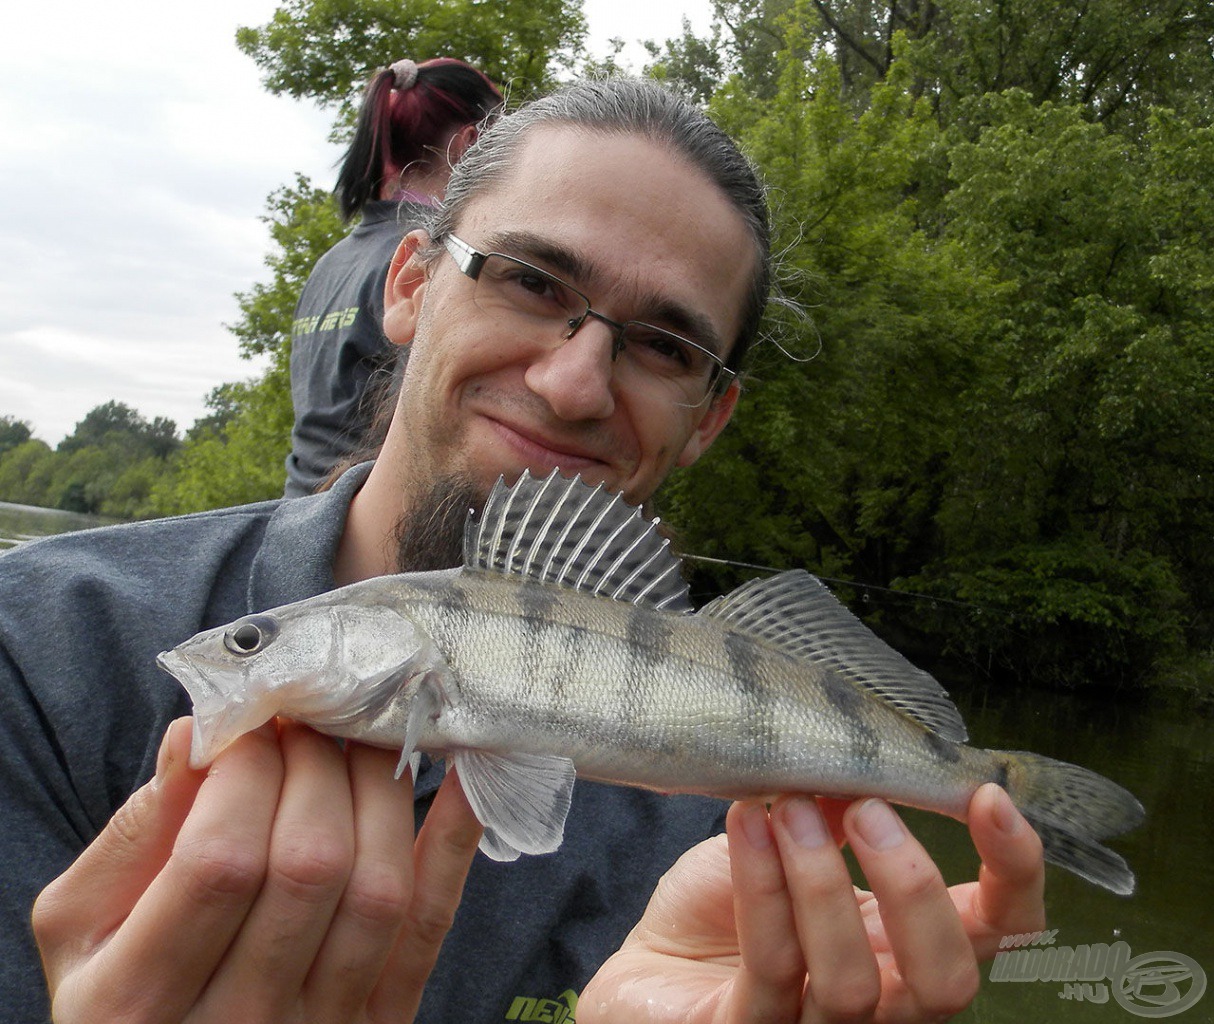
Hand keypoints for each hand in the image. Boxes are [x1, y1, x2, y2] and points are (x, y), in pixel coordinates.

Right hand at [33, 717, 481, 1022]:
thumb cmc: (116, 992)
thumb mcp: (79, 927)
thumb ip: (134, 835)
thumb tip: (198, 732)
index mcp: (139, 998)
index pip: (220, 858)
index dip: (245, 772)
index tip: (249, 725)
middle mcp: (238, 1021)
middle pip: (310, 863)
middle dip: (314, 764)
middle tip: (304, 720)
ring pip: (378, 890)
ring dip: (377, 789)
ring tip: (353, 738)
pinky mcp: (381, 1023)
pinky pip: (430, 927)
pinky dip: (452, 843)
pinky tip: (457, 777)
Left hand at [580, 784, 1045, 1022]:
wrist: (649, 966)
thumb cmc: (727, 909)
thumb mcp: (791, 845)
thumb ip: (832, 816)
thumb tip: (860, 760)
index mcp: (906, 950)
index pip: (1002, 932)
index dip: (1015, 872)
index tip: (986, 796)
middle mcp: (882, 1003)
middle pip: (950, 982)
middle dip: (914, 886)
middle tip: (862, 808)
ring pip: (854, 983)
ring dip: (821, 880)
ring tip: (785, 808)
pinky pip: (772, 968)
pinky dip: (762, 886)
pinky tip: (746, 824)